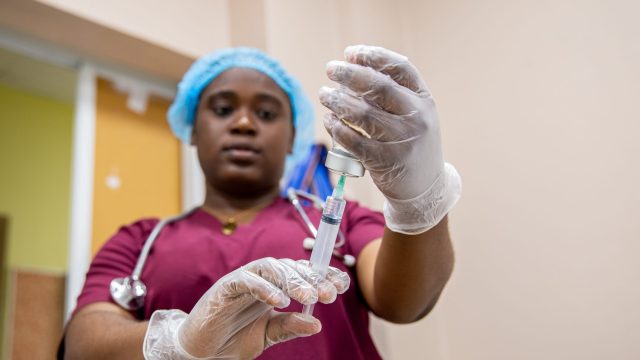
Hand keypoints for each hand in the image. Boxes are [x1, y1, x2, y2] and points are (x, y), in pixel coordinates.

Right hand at [143, 257, 349, 358]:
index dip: (323, 275)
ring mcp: (243, 279)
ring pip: (272, 268)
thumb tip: (316, 324)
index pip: (302, 273)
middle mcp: (261, 277)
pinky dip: (264, 288)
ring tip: (309, 298)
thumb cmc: (233, 338)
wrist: (201, 351)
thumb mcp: (268, 334)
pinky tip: (280, 301)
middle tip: (330, 295)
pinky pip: (246, 280)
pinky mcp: (225, 287)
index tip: (343, 285)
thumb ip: (290, 327)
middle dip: (313, 279)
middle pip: (291, 267)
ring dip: (293, 281)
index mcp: (274, 285)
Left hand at [320, 45, 460, 233]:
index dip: (373, 56)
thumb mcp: (415, 115)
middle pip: (378, 87)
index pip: (400, 68)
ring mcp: (402, 140)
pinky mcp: (385, 161)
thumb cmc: (412, 143)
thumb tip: (352, 68)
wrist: (425, 187)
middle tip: (330, 69)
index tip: (350, 53)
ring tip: (324, 94)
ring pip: (363, 114)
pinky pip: (354, 141)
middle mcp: (417, 117)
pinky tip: (329, 120)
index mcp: (424, 99)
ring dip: (338, 101)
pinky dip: (337, 128)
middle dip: (349, 74)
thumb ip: (394, 94)